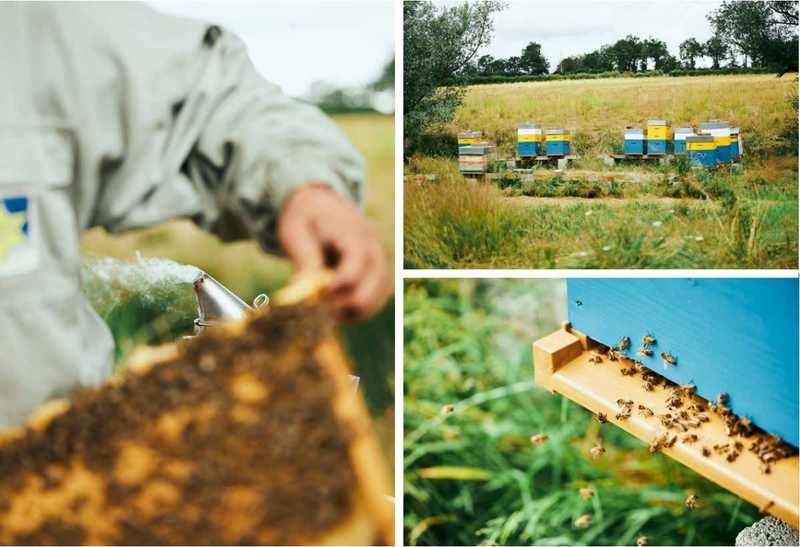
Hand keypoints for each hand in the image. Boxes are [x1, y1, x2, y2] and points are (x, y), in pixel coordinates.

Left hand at [277, 184, 389, 321]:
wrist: (319, 203)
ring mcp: (379, 258)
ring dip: (356, 310)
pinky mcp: (378, 269)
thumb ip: (305, 259)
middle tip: (321, 310)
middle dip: (347, 303)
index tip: (317, 297)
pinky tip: (339, 311)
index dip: (337, 287)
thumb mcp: (296, 232)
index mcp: (353, 231)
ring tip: (329, 314)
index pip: (355, 267)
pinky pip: (378, 295)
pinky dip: (361, 308)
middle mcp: (373, 245)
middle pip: (375, 284)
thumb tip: (306, 289)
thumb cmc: (305, 218)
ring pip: (380, 294)